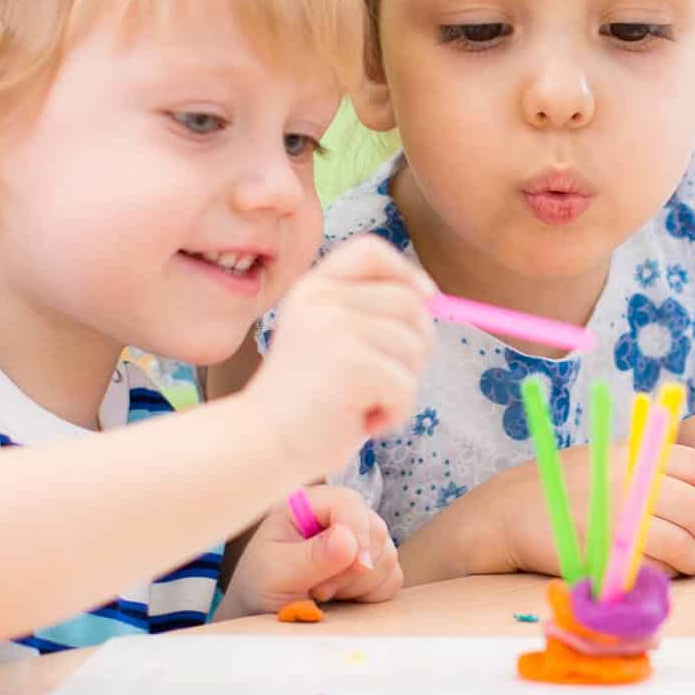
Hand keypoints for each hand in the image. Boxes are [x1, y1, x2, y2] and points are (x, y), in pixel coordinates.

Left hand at [218, 485, 399, 618]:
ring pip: (388, 555)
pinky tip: (343, 597)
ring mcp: (357, 538)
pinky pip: (392, 577)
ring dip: (360, 583)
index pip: (348, 502)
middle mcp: (336, 515)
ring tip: (323, 592)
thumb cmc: (260, 586)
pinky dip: (372, 593)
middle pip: (375, 529)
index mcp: (307, 504)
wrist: (262, 612)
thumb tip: (349, 539)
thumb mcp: (276, 573)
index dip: (358, 532)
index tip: (358, 566)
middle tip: (319, 588)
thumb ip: (311, 557)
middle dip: (353, 567)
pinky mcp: (370, 564)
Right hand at [246, 236, 434, 473]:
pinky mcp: (350, 362)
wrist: (263, 444)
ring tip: (363, 404)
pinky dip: (395, 412)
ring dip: (402, 386)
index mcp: (314, 288)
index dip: (405, 271)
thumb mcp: (332, 341)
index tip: (426, 298)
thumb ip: (370, 315)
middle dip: (416, 347)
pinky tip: (361, 421)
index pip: (370, 250)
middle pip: (409, 302)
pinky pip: (406, 385)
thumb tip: (432, 299)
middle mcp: (322, 298)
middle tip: (386, 381)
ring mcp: (334, 326)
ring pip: (413, 346)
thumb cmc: (308, 402)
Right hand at [479, 437, 694, 579]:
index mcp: (642, 454)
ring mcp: (619, 516)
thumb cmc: (577, 487)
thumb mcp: (621, 462)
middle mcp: (633, 480)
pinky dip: (674, 572)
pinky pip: (660, 566)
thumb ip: (666, 472)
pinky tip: (668, 567)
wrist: (514, 509)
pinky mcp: (607, 551)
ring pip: (687, 542)